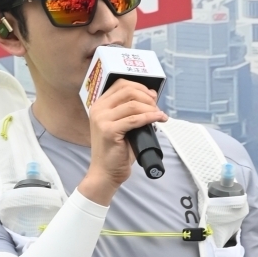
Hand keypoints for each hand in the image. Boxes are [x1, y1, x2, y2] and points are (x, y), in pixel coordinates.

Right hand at [78, 79, 166, 204]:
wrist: (105, 172)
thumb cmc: (115, 151)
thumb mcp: (121, 125)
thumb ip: (130, 111)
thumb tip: (150, 98)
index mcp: (99, 105)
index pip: (121, 84)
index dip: (139, 86)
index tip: (151, 96)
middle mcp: (98, 110)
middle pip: (127, 91)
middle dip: (147, 96)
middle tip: (156, 106)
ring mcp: (102, 120)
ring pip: (133, 105)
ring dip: (150, 108)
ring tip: (159, 115)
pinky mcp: (109, 131)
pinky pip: (135, 119)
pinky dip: (150, 117)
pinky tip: (158, 119)